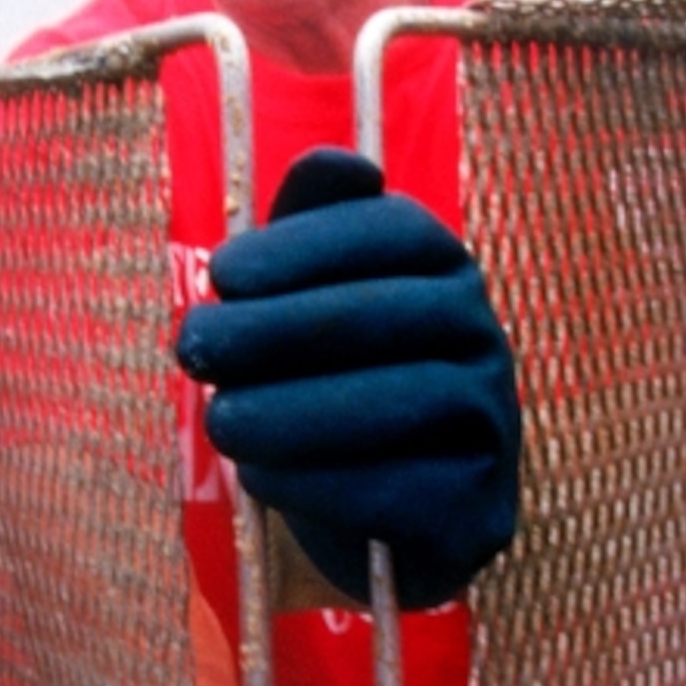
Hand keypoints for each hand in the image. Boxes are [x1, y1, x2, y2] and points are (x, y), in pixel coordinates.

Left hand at [176, 147, 520, 610]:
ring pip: (401, 402)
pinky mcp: (479, 509)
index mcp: (445, 271)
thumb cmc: (331, 390)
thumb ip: (312, 229)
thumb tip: (331, 163)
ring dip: (293, 410)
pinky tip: (261, 476)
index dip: (305, 245)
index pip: (392, 231)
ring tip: (220, 420)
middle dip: (277, 329)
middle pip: (387, 316)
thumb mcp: (313, 303)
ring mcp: (492, 424)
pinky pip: (400, 489)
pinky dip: (320, 482)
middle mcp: (484, 337)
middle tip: (193, 348)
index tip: (224, 273)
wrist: (380, 522)